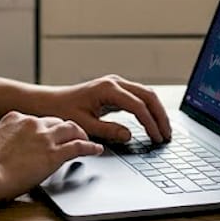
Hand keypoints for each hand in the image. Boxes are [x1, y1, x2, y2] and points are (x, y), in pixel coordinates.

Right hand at [0, 111, 102, 199]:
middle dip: (66, 128)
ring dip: (81, 134)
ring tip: (87, 138)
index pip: (39, 119)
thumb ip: (6, 135)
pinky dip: (90, 147)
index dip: (48, 126)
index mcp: (16, 117)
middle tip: (73, 134)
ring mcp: (45, 137)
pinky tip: (96, 149)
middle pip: (58, 121)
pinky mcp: (54, 154)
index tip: (51, 132)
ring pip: (71, 129)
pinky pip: (79, 147)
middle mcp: (33, 123)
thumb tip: (11, 142)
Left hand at [57, 75, 171, 144]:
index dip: (150, 123)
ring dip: (157, 112)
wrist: (52, 102)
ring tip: (164, 131)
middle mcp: (115, 82)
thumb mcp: (85, 125)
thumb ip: (108, 130)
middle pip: (148, 96)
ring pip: (146, 94)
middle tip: (167, 135)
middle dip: (160, 116)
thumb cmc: (64, 111)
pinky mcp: (116, 90)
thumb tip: (129, 136)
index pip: (138, 106)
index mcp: (108, 89)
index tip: (156, 138)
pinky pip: (139, 97)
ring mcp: (117, 84)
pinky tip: (153, 122)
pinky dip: (149, 109)